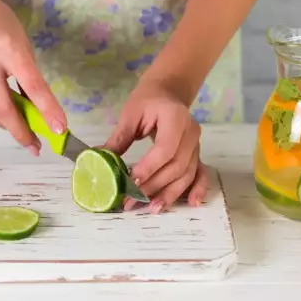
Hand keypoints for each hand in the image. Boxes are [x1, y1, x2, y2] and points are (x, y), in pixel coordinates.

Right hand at [0, 0, 65, 155]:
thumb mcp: (22, 43)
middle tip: (35, 146)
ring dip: (6, 124)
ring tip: (20, 129)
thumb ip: (28, 76)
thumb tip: (37, 111)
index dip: (48, 109)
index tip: (60, 129)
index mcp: (10, 48)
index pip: (33, 85)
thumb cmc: (1, 24)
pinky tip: (0, 113)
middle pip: (4, 107)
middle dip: (22, 132)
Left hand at [104, 79, 207, 213]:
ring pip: (187, 174)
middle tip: (132, 200)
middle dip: (154, 186)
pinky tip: (192, 203)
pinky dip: (198, 188)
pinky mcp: (197, 153)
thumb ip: (119, 139)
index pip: (165, 149)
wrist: (168, 91)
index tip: (131, 181)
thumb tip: (99, 160)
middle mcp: (191, 132)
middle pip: (176, 166)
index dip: (149, 168)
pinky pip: (200, 173)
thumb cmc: (148, 100)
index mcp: (175, 118)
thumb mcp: (130, 114)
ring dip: (170, 193)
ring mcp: (197, 144)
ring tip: (152, 208)